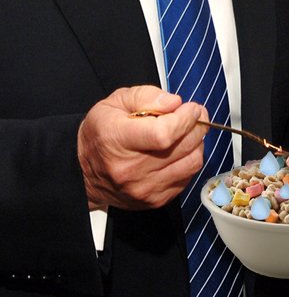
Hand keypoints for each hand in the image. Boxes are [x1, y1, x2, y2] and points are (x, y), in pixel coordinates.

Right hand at [77, 85, 205, 210]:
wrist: (83, 172)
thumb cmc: (102, 132)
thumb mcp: (116, 101)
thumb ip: (146, 96)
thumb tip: (174, 103)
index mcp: (117, 140)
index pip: (164, 133)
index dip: (185, 119)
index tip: (191, 108)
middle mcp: (130, 170)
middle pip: (183, 147)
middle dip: (197, 125)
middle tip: (195, 114)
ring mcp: (143, 189)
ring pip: (191, 162)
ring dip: (197, 143)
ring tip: (188, 132)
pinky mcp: (154, 200)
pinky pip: (187, 177)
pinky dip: (190, 160)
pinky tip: (179, 150)